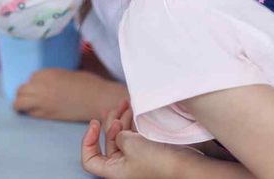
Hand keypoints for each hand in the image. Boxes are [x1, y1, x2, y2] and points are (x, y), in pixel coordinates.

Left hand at [14, 68, 128, 122]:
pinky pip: (30, 113)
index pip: (31, 78)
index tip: (40, 87)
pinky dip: (29, 112)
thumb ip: (52, 78)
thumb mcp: (66, 73)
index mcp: (46, 73)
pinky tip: (35, 112)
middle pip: (21, 90)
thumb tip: (47, 84)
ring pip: (19, 102)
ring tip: (26, 106)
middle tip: (31, 97)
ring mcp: (41, 101)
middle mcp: (40, 86)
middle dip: (24, 93)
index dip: (35, 83)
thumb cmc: (88, 84)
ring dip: (21, 103)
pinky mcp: (47, 115)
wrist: (97, 99)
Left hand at [81, 100, 196, 177]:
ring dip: (121, 118)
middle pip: (107, 141)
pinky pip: (133, 134)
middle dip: (110, 121)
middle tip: (117, 107)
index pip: (89, 160)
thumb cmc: (158, 159)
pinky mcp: (147, 150)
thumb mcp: (129, 143)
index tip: (94, 124)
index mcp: (114, 171)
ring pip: (121, 135)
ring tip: (126, 103)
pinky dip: (131, 122)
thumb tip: (118, 132)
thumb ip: (117, 135)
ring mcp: (135, 158)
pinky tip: (133, 108)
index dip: (87, 141)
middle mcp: (123, 166)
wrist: (185, 164)